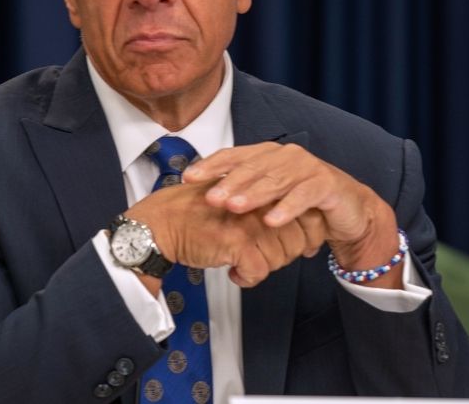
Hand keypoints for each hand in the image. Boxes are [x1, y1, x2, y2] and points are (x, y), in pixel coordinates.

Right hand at [124, 179, 326, 288]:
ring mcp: (249, 221)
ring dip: (264, 267)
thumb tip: (295, 227)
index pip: (307, 214)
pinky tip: (234, 272)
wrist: (161, 224)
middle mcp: (259, 201)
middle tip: (264, 258)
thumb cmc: (194, 215)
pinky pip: (260, 271)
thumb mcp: (237, 200)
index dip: (306, 236)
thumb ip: (265, 207)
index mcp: (262, 189)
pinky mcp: (237, 241)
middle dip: (285, 256)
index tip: (298, 246)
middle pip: (298, 239)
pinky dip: (248, 278)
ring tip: (245, 262)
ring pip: (281, 257)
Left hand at [183, 142, 403, 288]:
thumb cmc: (303, 204)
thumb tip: (200, 204)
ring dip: (253, 194)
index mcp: (267, 156)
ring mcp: (307, 167)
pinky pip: (304, 196)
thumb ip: (241, 197)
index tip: (187, 178)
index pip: (234, 156)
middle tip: (210, 197)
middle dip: (228, 182)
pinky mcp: (327, 184)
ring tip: (234, 207)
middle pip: (252, 167)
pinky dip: (287, 208)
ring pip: (276, 179)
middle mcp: (286, 156)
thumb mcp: (268, 200)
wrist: (349, 212)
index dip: (210, 166)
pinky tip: (272, 220)